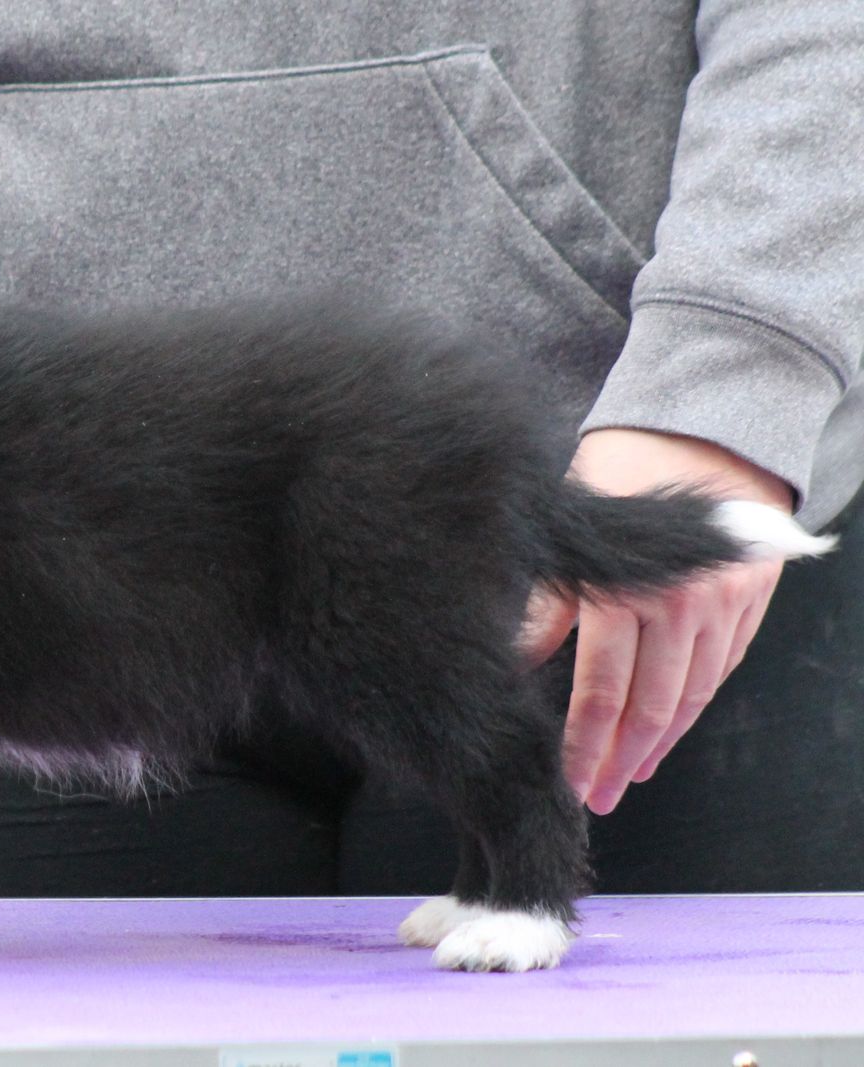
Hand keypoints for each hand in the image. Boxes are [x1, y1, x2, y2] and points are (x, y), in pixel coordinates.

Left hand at [519, 428, 793, 814]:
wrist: (708, 427)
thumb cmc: (624, 470)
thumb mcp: (576, 526)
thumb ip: (550, 602)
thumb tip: (515, 661)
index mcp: (631, 589)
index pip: (602, 688)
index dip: (582, 742)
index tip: (565, 782)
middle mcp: (684, 604)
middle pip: (647, 705)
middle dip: (616, 759)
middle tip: (592, 800)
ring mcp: (725, 606)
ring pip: (689, 697)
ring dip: (656, 745)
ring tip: (626, 776)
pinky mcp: (752, 603)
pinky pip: (721, 671)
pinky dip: (692, 708)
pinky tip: (667, 733)